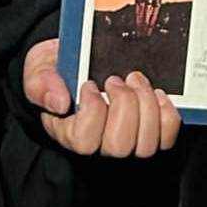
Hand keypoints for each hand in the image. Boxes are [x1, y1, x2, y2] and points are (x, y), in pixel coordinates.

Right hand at [22, 39, 182, 157]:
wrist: (79, 61)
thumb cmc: (58, 71)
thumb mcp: (39, 72)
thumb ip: (40, 85)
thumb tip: (58, 101)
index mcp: (70, 133)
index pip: (84, 142)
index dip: (92, 112)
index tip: (89, 84)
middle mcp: (100, 143)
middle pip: (119, 145)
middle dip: (123, 105)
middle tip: (115, 79)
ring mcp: (127, 140)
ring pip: (145, 144)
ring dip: (146, 107)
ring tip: (135, 80)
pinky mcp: (150, 131)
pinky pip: (166, 136)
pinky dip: (167, 114)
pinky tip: (156, 93)